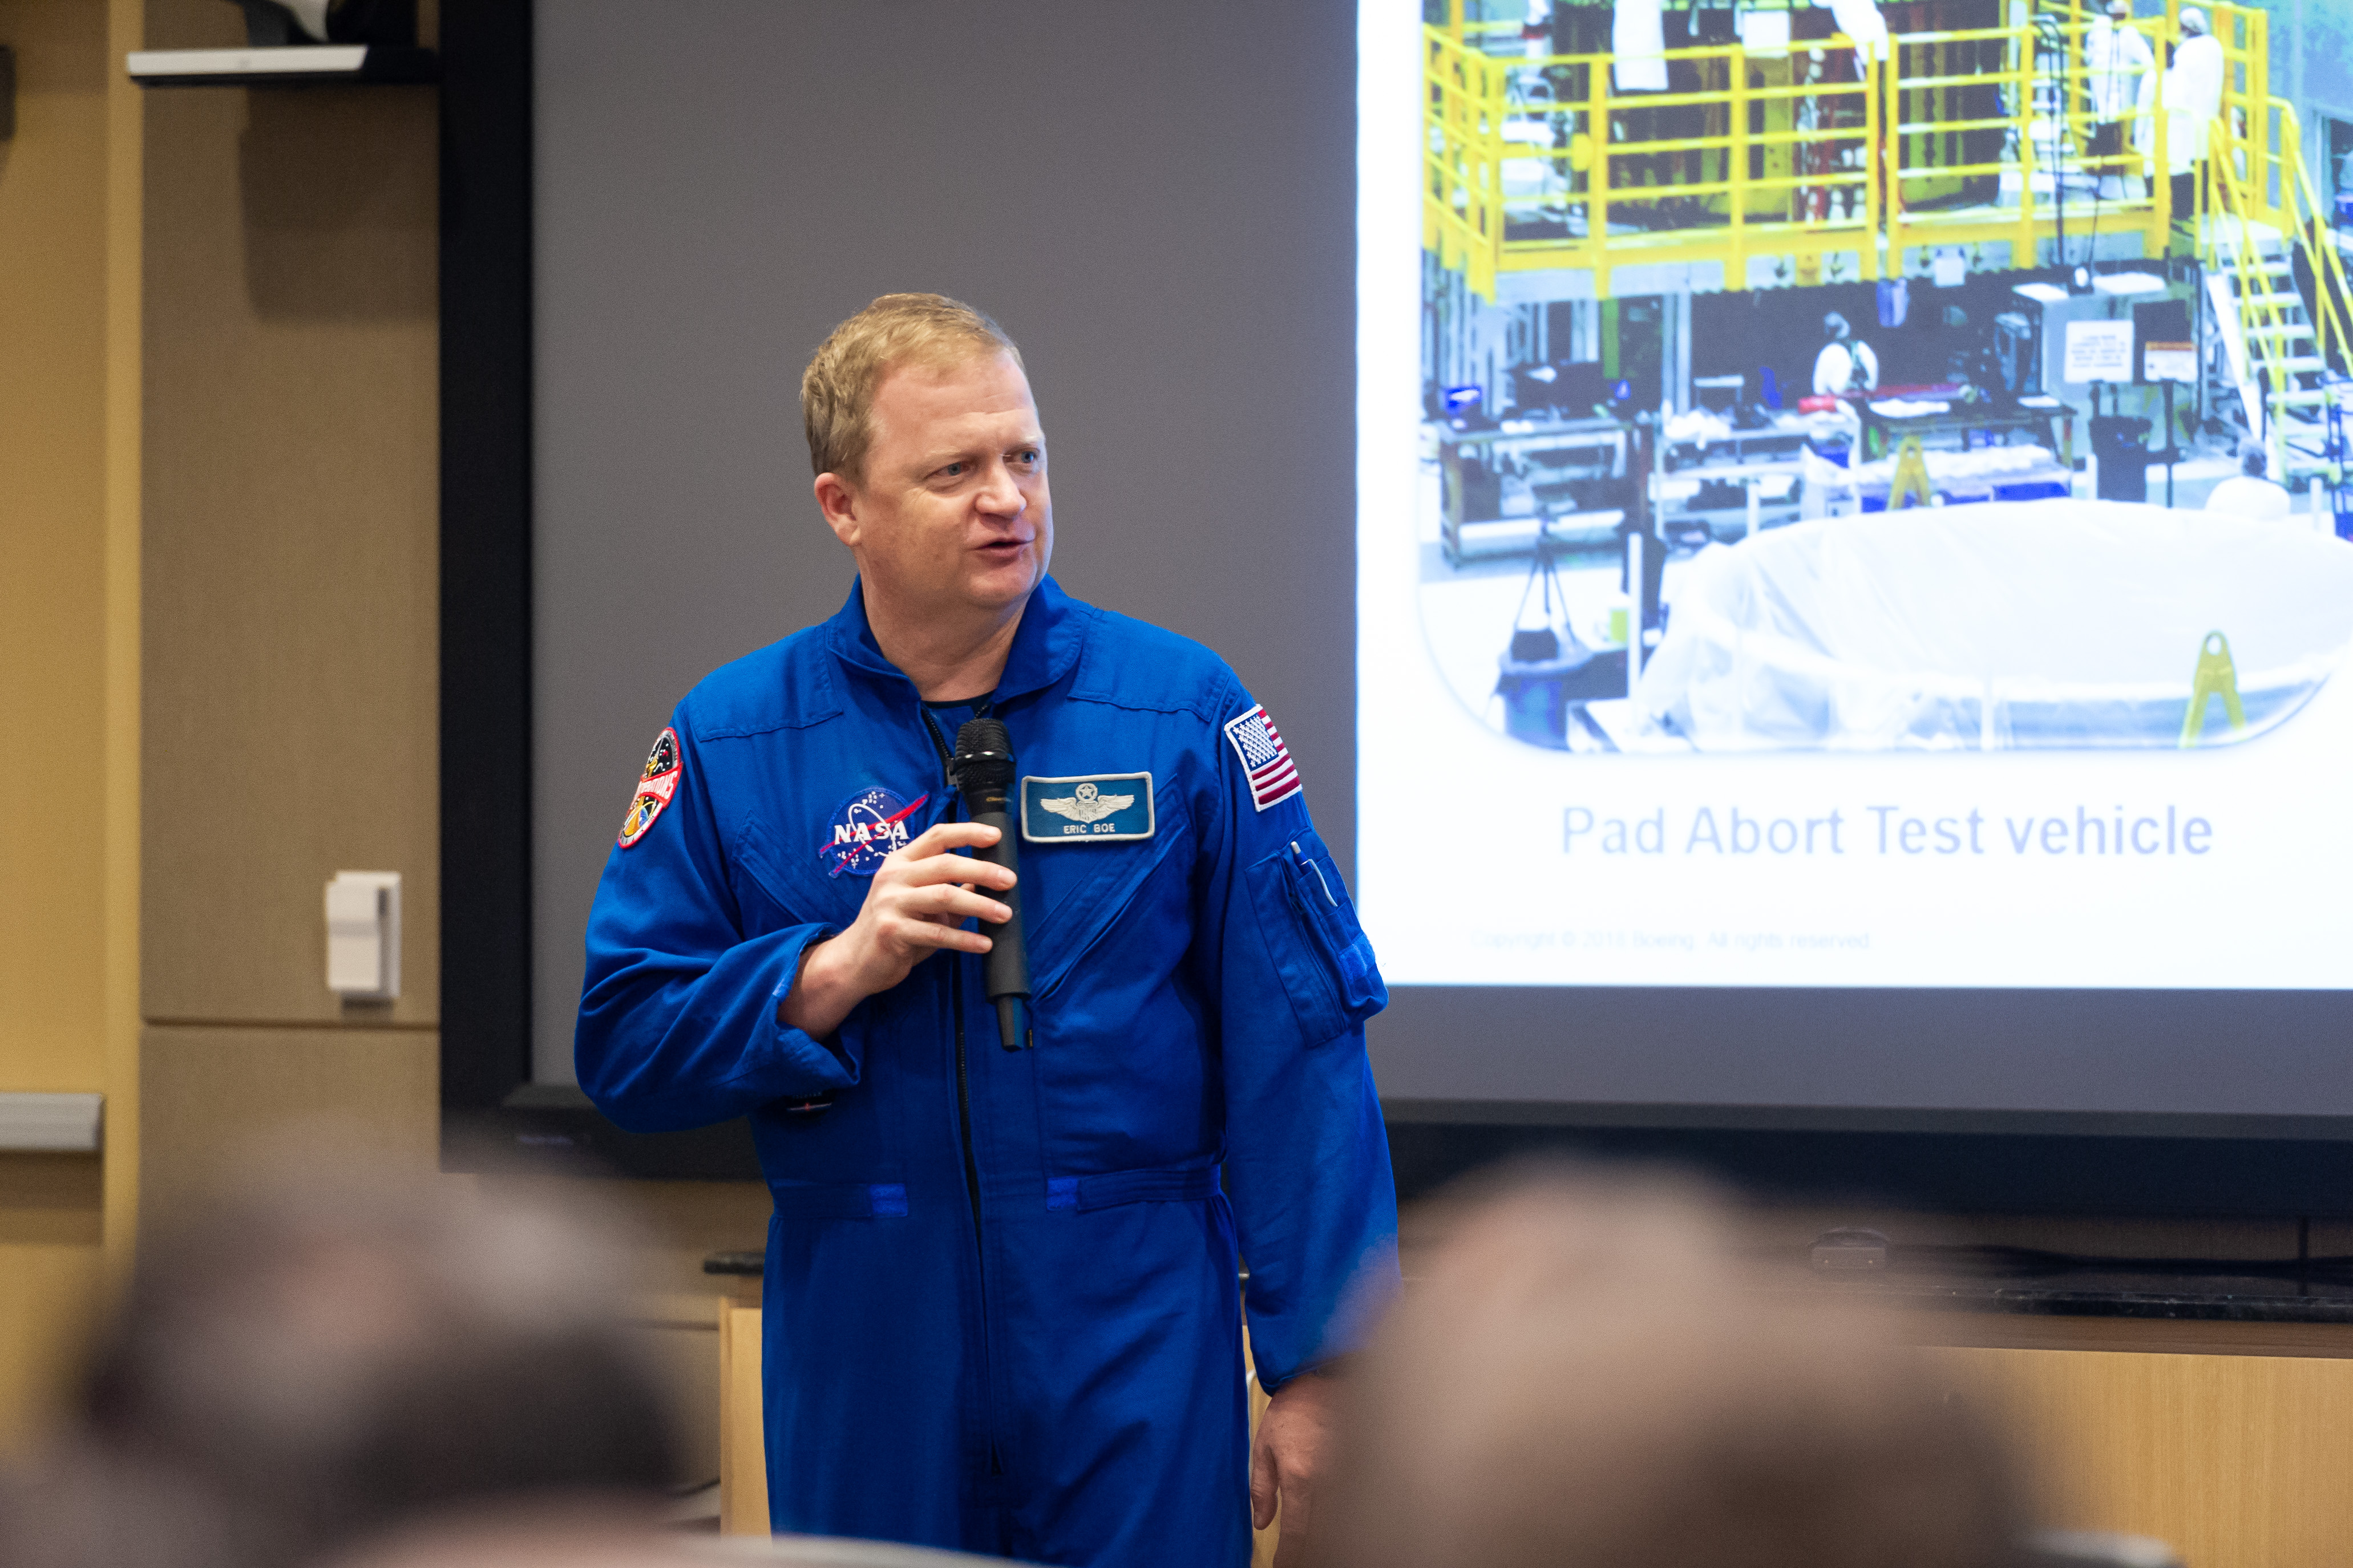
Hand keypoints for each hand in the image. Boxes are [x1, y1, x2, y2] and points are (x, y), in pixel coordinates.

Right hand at [779, 821, 1014, 1038]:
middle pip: (945, 865)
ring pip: (944, 897)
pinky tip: (984, 944)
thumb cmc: (895, 927)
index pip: (937, 836)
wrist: (856, 961)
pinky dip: (965, 939)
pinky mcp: (892, 931)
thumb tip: (988, 880)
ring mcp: (890, 903)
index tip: (995, 836)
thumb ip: (951, 889)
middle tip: (1010, 881)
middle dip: (982, 871)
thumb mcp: (921, 903)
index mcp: (901, 862)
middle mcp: (893, 877)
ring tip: (1005, 914)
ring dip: (980, 905)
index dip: (967, 832)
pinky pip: (937, 933)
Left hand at [1251, 1371, 1339, 1565]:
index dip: (1290, 1557)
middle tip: (1297, 1555)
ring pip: (1343, 1521)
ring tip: (1314, 1541)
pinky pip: (1356, 1500)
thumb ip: (1262, 1488)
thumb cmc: (1294, 1406)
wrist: (1324, 1374)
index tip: (1282, 1566)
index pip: (1298, 1533)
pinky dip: (1347, 1516)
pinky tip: (1338, 1519)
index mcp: (1302, 1476)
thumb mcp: (1264, 1446)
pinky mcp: (1365, 1465)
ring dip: (1329, 1535)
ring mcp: (1351, 1473)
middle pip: (1324, 1534)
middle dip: (1310, 1551)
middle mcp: (1330, 1479)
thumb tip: (1262, 1522)